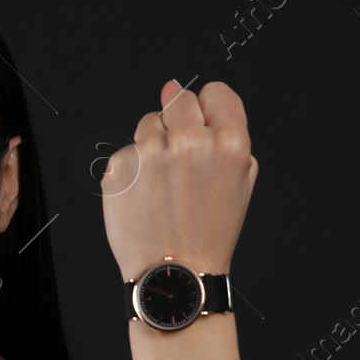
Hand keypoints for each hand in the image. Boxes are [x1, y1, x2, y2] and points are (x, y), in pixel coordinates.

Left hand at [101, 78, 258, 280]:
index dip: (210, 113)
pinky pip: (128, 151)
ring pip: (149, 122)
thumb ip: (220, 128)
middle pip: (179, 100)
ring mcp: (150, 153)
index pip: (215, 92)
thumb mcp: (239, 179)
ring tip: (164, 187)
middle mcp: (189, 141)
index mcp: (229, 142)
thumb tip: (171, 86)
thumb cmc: (210, 229)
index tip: (206, 133)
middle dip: (181, 125)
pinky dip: (134, 170)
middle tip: (182, 166)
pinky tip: (145, 198)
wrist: (174, 273)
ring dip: (155, 146)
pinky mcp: (119, 167)